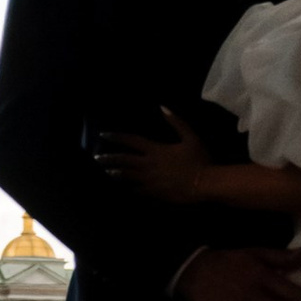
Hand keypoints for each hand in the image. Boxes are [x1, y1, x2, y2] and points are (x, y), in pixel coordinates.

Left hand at [94, 105, 208, 203]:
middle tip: (96, 157)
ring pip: (127, 176)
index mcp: (156, 150)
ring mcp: (150, 180)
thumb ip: (176, 122)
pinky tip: (122, 189)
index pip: (132, 141)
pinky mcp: (155, 193)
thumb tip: (162, 107)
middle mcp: (149, 165)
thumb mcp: (190, 137)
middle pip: (124, 160)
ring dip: (115, 173)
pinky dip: (128, 188)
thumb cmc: (199, 159)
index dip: (117, 137)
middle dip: (109, 158)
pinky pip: (137, 190)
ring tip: (105, 172)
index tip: (103, 134)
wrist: (205, 183)